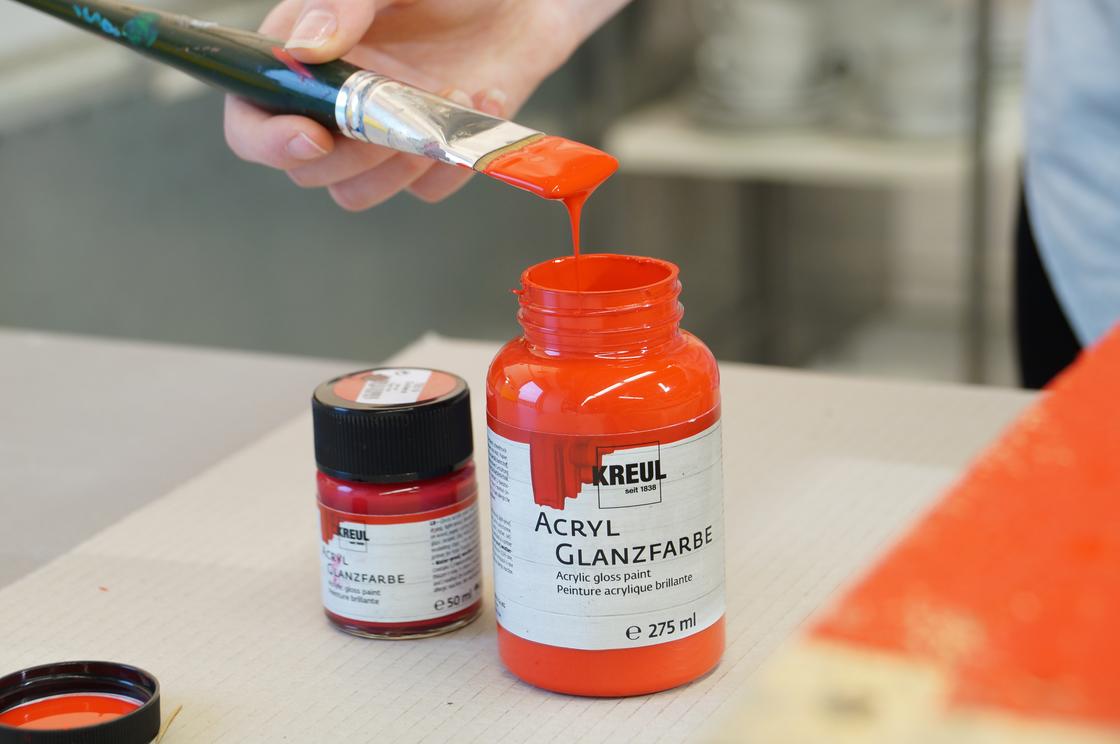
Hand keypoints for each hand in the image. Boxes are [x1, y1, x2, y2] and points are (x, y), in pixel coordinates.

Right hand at [224, 0, 625, 210]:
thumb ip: (342, 2)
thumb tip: (304, 50)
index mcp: (304, 58)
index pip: (251, 119)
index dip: (268, 140)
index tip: (312, 135)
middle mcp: (334, 103)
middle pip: (305, 169)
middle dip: (348, 154)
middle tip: (392, 114)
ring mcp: (382, 133)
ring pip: (357, 191)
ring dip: (396, 167)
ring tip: (444, 106)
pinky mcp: (430, 153)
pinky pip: (425, 190)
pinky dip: (451, 162)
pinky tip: (478, 103)